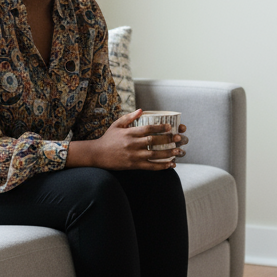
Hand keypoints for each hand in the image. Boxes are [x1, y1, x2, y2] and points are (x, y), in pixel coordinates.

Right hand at [67, 110, 185, 169]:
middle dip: (167, 140)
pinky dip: (161, 166)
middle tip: (179, 138)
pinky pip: (150, 166)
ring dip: (168, 153)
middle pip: (153, 141)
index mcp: (129, 133)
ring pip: (154, 154)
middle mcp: (132, 144)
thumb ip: (129, 118)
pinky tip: (170, 165)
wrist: (98, 155)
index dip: (159, 127)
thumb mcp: (116, 125)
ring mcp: (133, 155)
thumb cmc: (108, 138)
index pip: (147, 129)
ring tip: (179, 151)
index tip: (169, 127)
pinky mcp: (133, 165)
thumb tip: (141, 110)